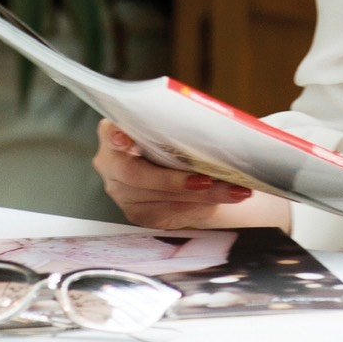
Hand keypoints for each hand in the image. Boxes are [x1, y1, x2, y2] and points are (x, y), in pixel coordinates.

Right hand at [91, 120, 291, 232]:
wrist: (186, 170)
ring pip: (158, 198)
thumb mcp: (178, 129)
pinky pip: (168, 214)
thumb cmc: (179, 141)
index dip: (116, 137)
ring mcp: (122, 193)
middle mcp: (111, 164)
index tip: (125, 140)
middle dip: (174, 180)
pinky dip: (198, 207)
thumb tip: (221, 127)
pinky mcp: (138, 214)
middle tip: (207, 180)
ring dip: (199, 196)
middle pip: (135, 175)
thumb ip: (182, 126)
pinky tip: (222, 199)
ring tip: (232, 190)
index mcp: (115, 132)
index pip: (110, 133)